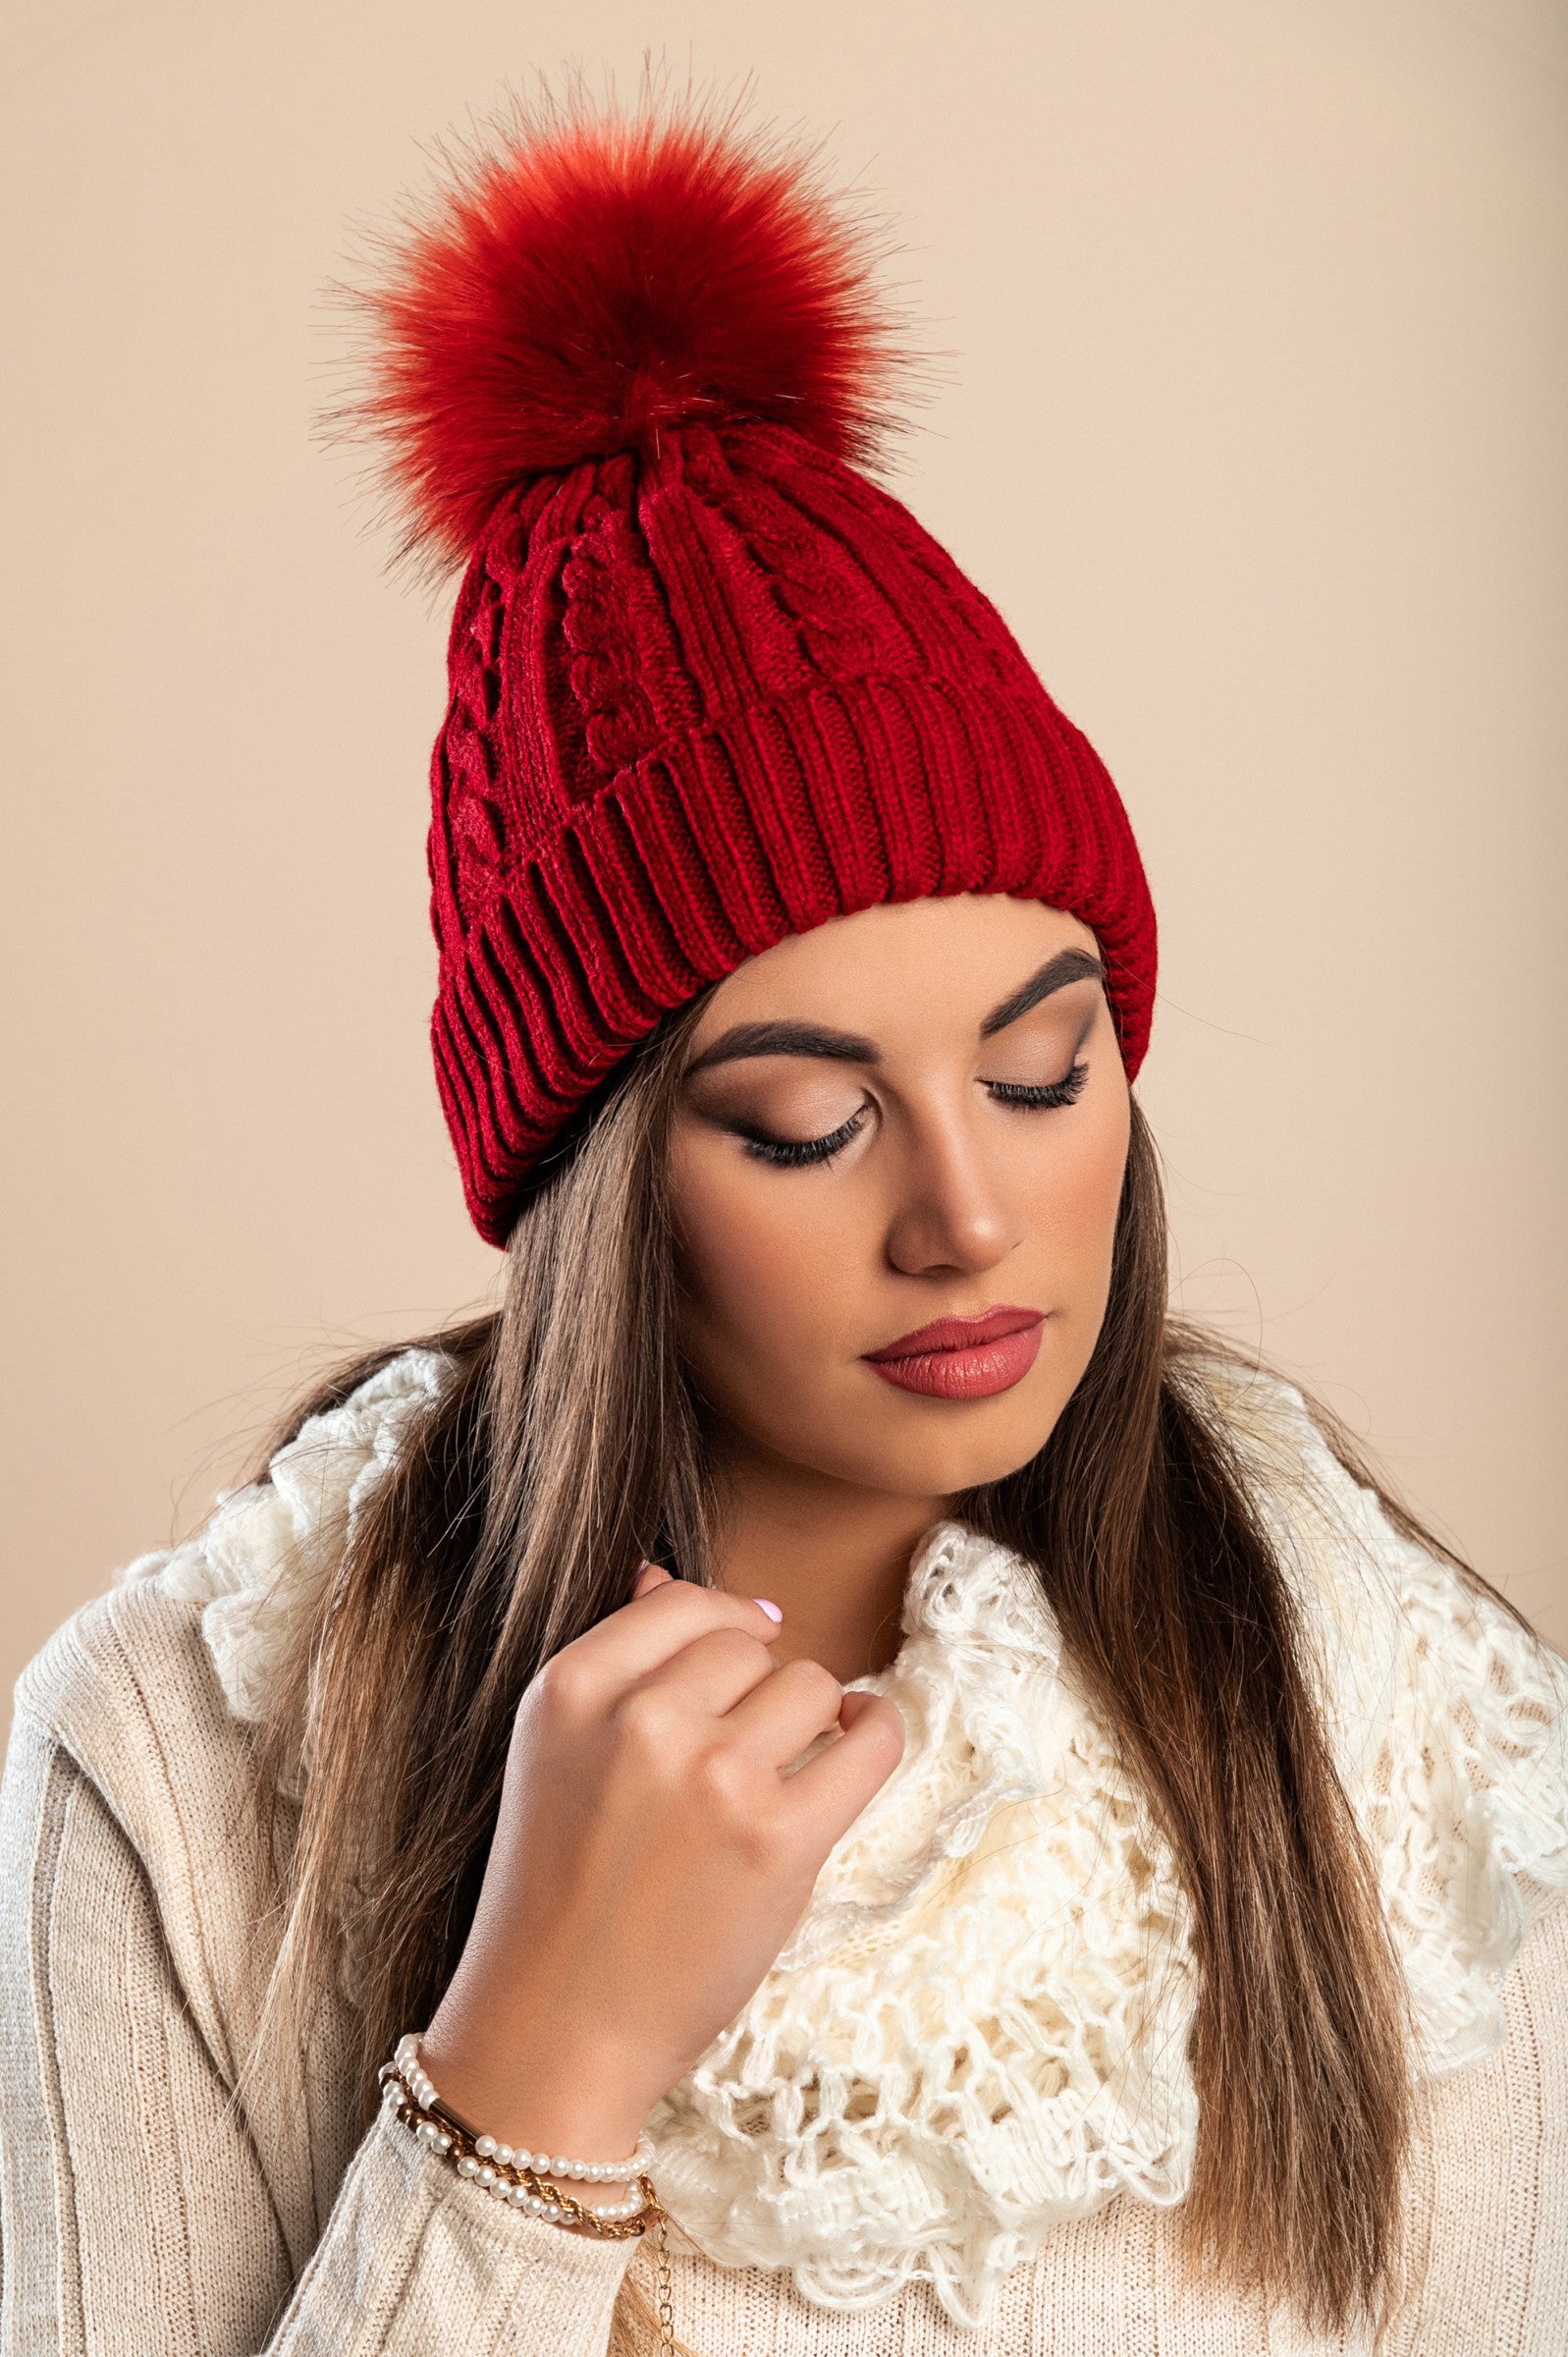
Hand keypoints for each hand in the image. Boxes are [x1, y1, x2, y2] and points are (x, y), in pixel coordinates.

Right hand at [419, 1561, 904, 2158]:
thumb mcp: (553, 1757)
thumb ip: (613, 1663)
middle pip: (749, 1644)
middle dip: (758, 1687)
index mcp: (570, 1690)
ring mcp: (713, 1777)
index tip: (745, 1649)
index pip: (682, 1605)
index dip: (723, 1627)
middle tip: (740, 1752)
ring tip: (784, 1771)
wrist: (555, 2030)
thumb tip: (661, 1573)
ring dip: (810, 1720)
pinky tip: (857, 1746)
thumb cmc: (555, 1896)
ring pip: (809, 1684)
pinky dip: (875, 1735)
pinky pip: (868, 1741)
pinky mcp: (778, 1838)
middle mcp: (640, 1720)